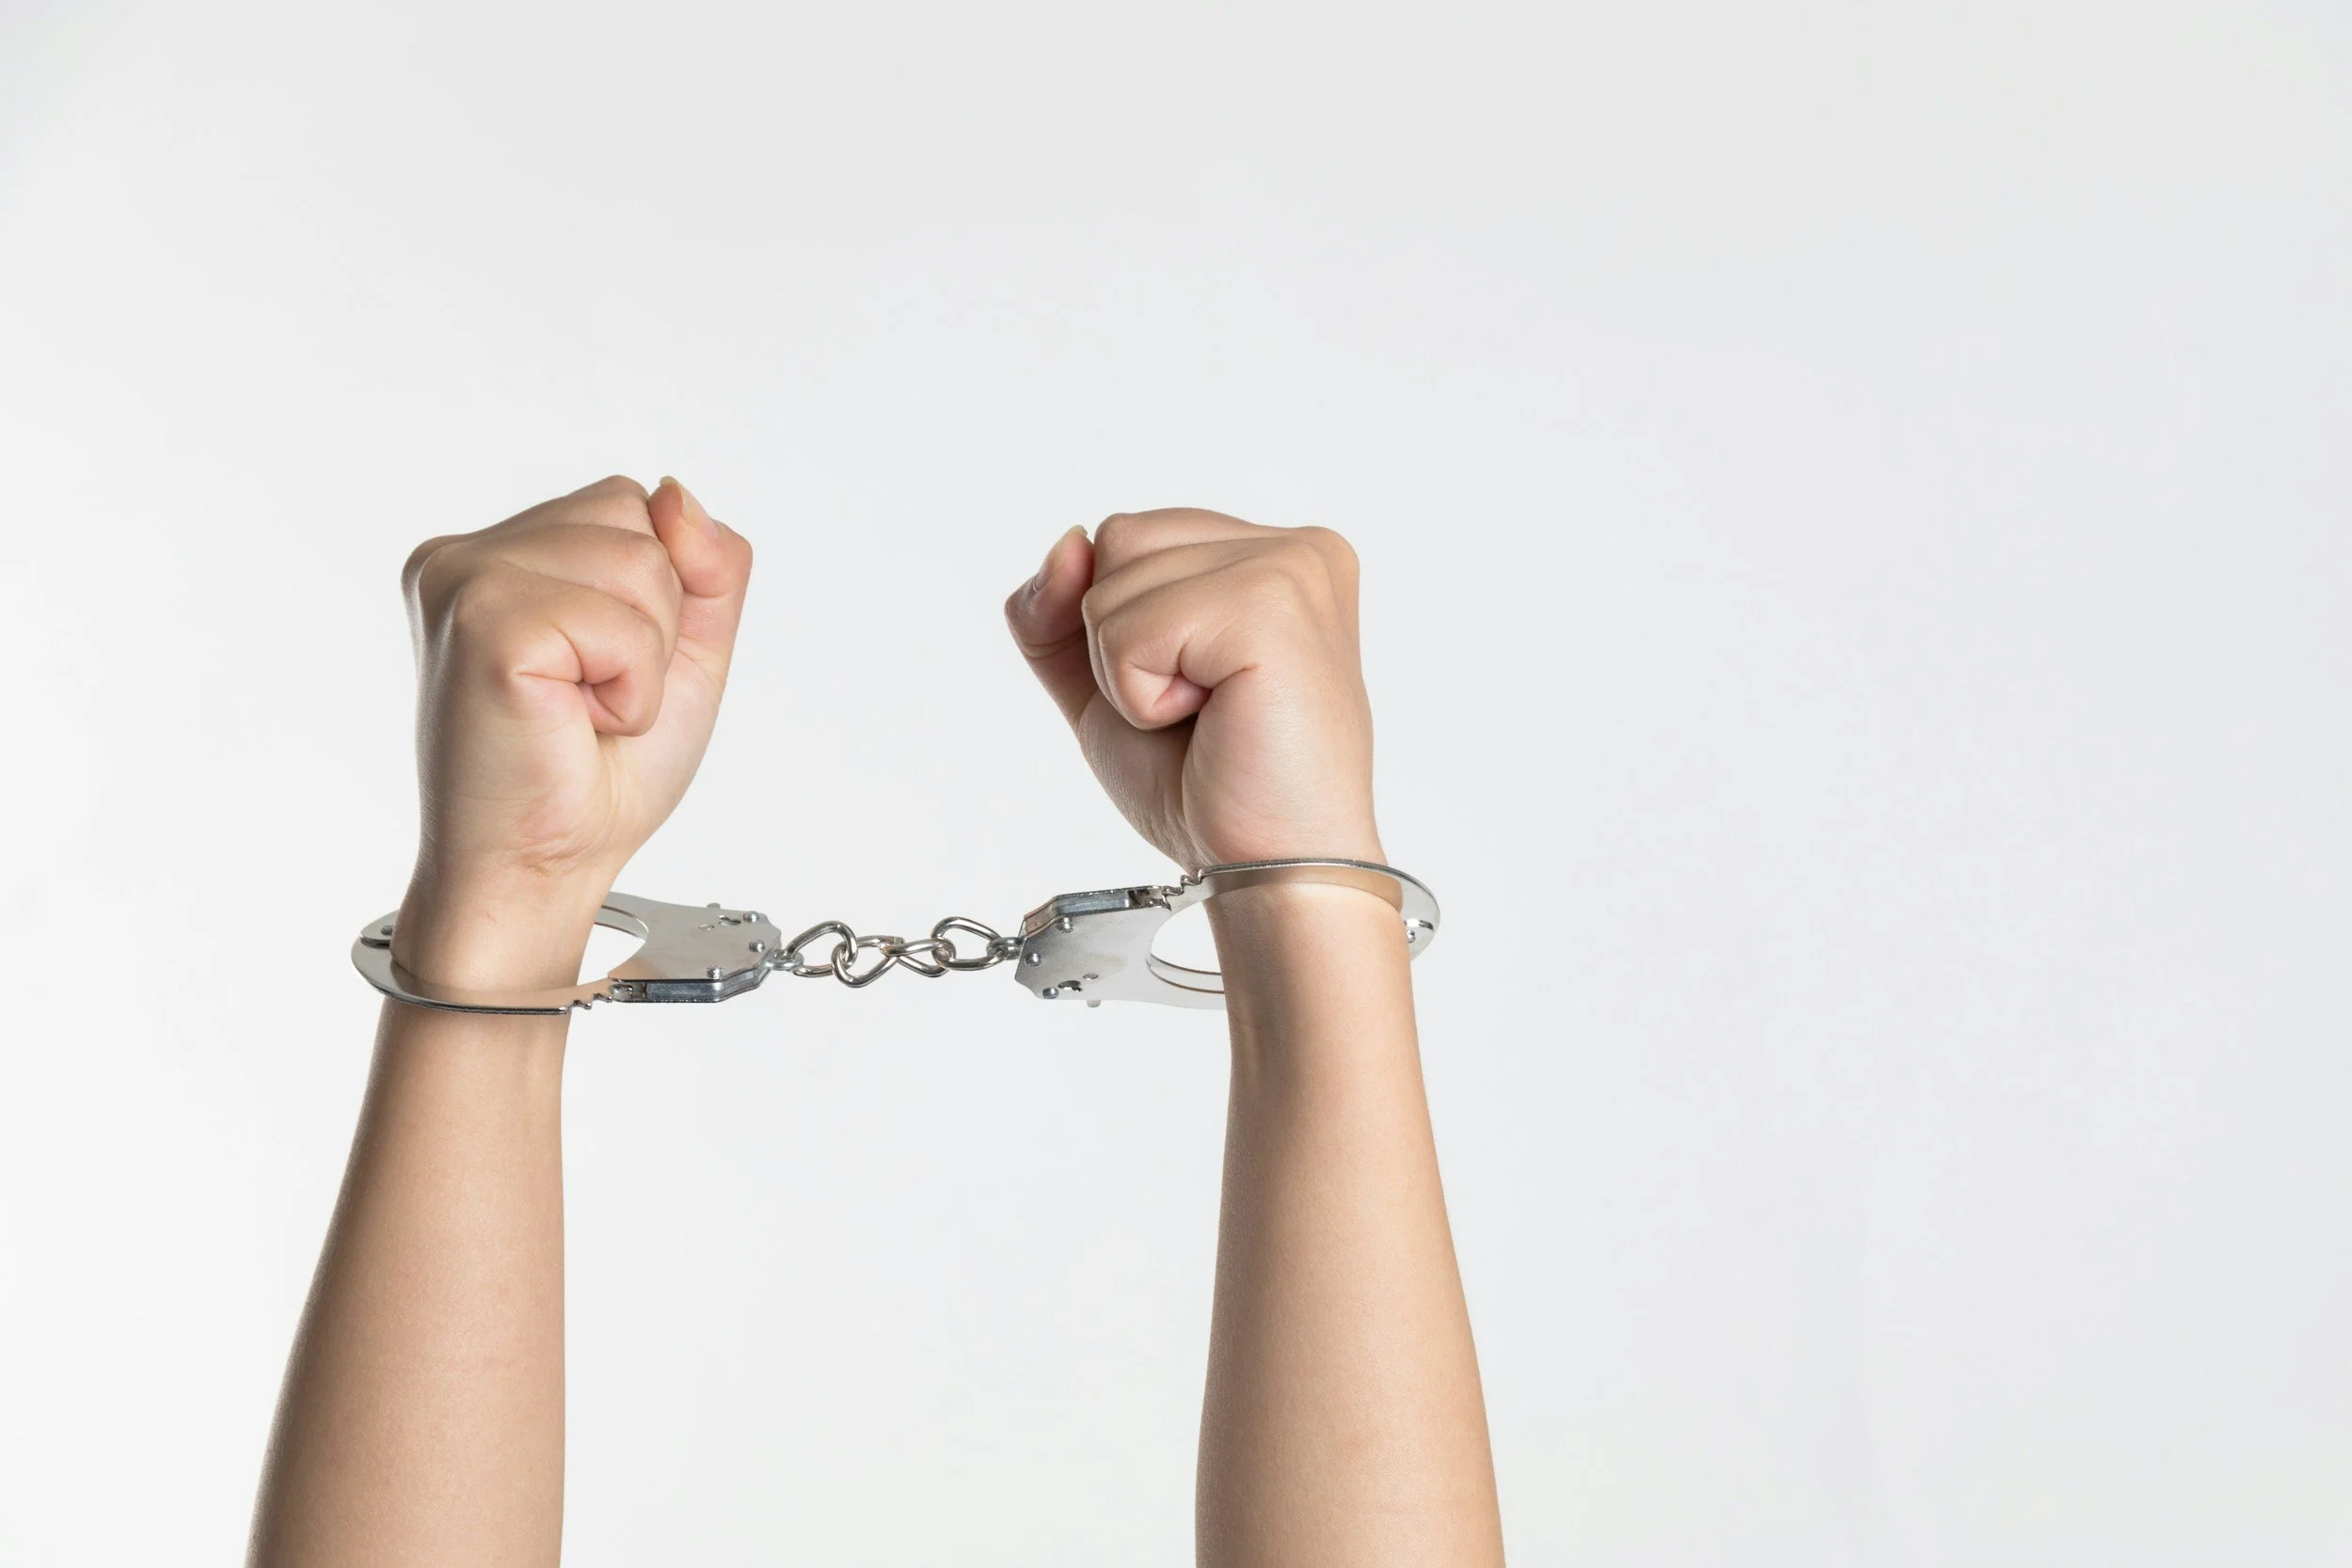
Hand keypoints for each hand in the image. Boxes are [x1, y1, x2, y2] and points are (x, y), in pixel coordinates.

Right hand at [394, 475, 752, 986]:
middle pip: (637, 517)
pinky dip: (629, 685)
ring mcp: (464, 580)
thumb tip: (679, 496)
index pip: (631, 503)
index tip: (603, 669)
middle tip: (590, 697)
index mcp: (497, 553)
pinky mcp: (484, 621)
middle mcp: (466, 555)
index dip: (659, 595)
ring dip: (643, 658)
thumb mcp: (686, 650)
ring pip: (639, 562)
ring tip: (581, 709)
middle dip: (654, 620)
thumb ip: (706, 564)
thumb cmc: (598, 772)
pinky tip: (573, 720)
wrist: (542, 866)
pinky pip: (621, 622)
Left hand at [1004, 508, 1380, 872]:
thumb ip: (1062, 610)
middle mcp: (1298, 547)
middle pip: (1117, 538)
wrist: (1270, 871)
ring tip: (1208, 716)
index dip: (1118, 627)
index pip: (1129, 535)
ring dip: (1128, 673)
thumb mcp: (1106, 682)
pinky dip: (1139, 693)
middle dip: (1119, 641)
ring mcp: (1292, 568)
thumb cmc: (1212, 788)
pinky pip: (1128, 627)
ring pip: (1112, 579)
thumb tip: (1066, 543)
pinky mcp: (1271, 603)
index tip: (1197, 694)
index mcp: (1275, 556)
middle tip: (1201, 710)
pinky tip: (1210, 721)